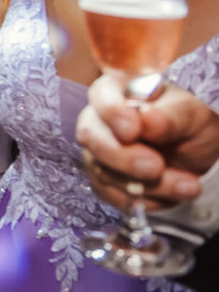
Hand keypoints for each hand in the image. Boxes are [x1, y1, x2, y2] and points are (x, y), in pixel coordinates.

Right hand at [78, 76, 218, 210]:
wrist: (201, 157)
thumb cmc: (193, 126)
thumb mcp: (193, 115)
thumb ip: (171, 115)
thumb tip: (147, 117)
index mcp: (119, 91)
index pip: (101, 96)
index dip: (111, 113)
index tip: (132, 131)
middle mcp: (101, 120)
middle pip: (90, 136)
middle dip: (122, 156)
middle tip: (155, 167)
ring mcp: (99, 151)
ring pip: (103, 170)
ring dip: (146, 185)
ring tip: (188, 185)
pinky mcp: (104, 180)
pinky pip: (111, 194)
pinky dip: (144, 200)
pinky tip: (173, 194)